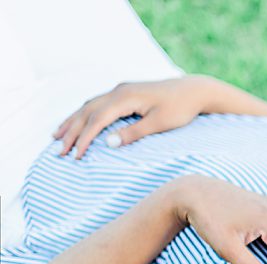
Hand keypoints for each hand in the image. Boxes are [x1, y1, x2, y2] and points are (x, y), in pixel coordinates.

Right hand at [54, 76, 213, 159]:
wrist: (194, 90)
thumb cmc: (180, 108)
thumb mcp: (159, 123)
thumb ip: (134, 133)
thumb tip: (107, 142)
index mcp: (126, 97)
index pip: (97, 119)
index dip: (84, 138)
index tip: (75, 155)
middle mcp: (119, 91)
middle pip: (87, 112)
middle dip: (71, 131)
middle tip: (58, 150)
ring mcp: (121, 90)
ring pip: (89, 106)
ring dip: (73, 121)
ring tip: (57, 136)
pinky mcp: (125, 92)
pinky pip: (98, 103)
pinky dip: (85, 114)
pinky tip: (78, 122)